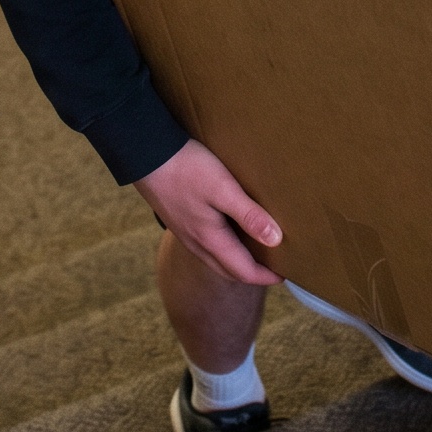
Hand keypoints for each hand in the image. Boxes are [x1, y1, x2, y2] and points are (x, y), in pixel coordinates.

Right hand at [133, 140, 282, 286]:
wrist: (145, 155)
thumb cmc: (186, 169)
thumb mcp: (223, 189)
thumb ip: (249, 215)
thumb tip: (276, 240)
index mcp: (210, 240)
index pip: (243, 272)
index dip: (266, 277)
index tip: (286, 274)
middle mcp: (197, 243)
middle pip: (230, 271)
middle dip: (253, 273)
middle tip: (274, 266)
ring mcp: (186, 233)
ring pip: (216, 259)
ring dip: (238, 261)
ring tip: (257, 250)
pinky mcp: (181, 221)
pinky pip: (207, 246)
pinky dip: (225, 248)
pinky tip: (231, 231)